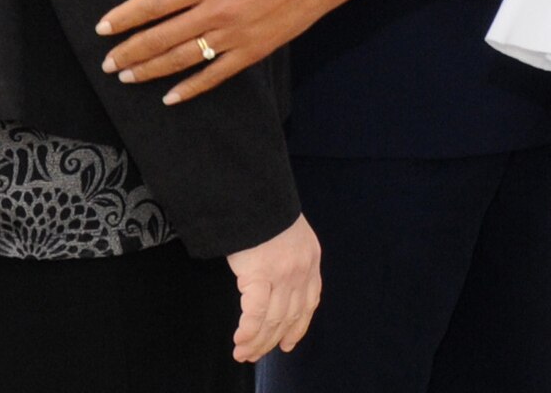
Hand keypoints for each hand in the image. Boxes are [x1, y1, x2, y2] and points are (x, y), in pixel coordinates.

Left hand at [97, 0, 352, 102]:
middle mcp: (215, 12)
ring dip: (151, 70)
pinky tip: (170, 98)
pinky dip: (191, 88)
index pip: (156, 2)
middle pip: (162, 35)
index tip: (103, 28)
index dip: (126, 16)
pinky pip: (215, 75)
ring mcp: (233, 35)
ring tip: (127, 77)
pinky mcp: (250, 52)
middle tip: (107, 63)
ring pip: (183, 58)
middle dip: (130, 51)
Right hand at [227, 215, 321, 362]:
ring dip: (256, 342)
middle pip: (289, 316)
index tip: (287, 343)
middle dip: (272, 340)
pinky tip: (239, 341)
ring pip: (272, 320)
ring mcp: (282, 273)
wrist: (256, 194)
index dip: (298, 327)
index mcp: (311, 259)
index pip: (309, 302)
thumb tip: (278, 282)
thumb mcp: (291, 232)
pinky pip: (254, 313)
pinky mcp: (260, 274)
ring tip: (242, 353)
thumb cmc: (266, 210)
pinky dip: (247, 331)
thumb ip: (290, 256)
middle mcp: (301, 270)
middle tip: (255, 355)